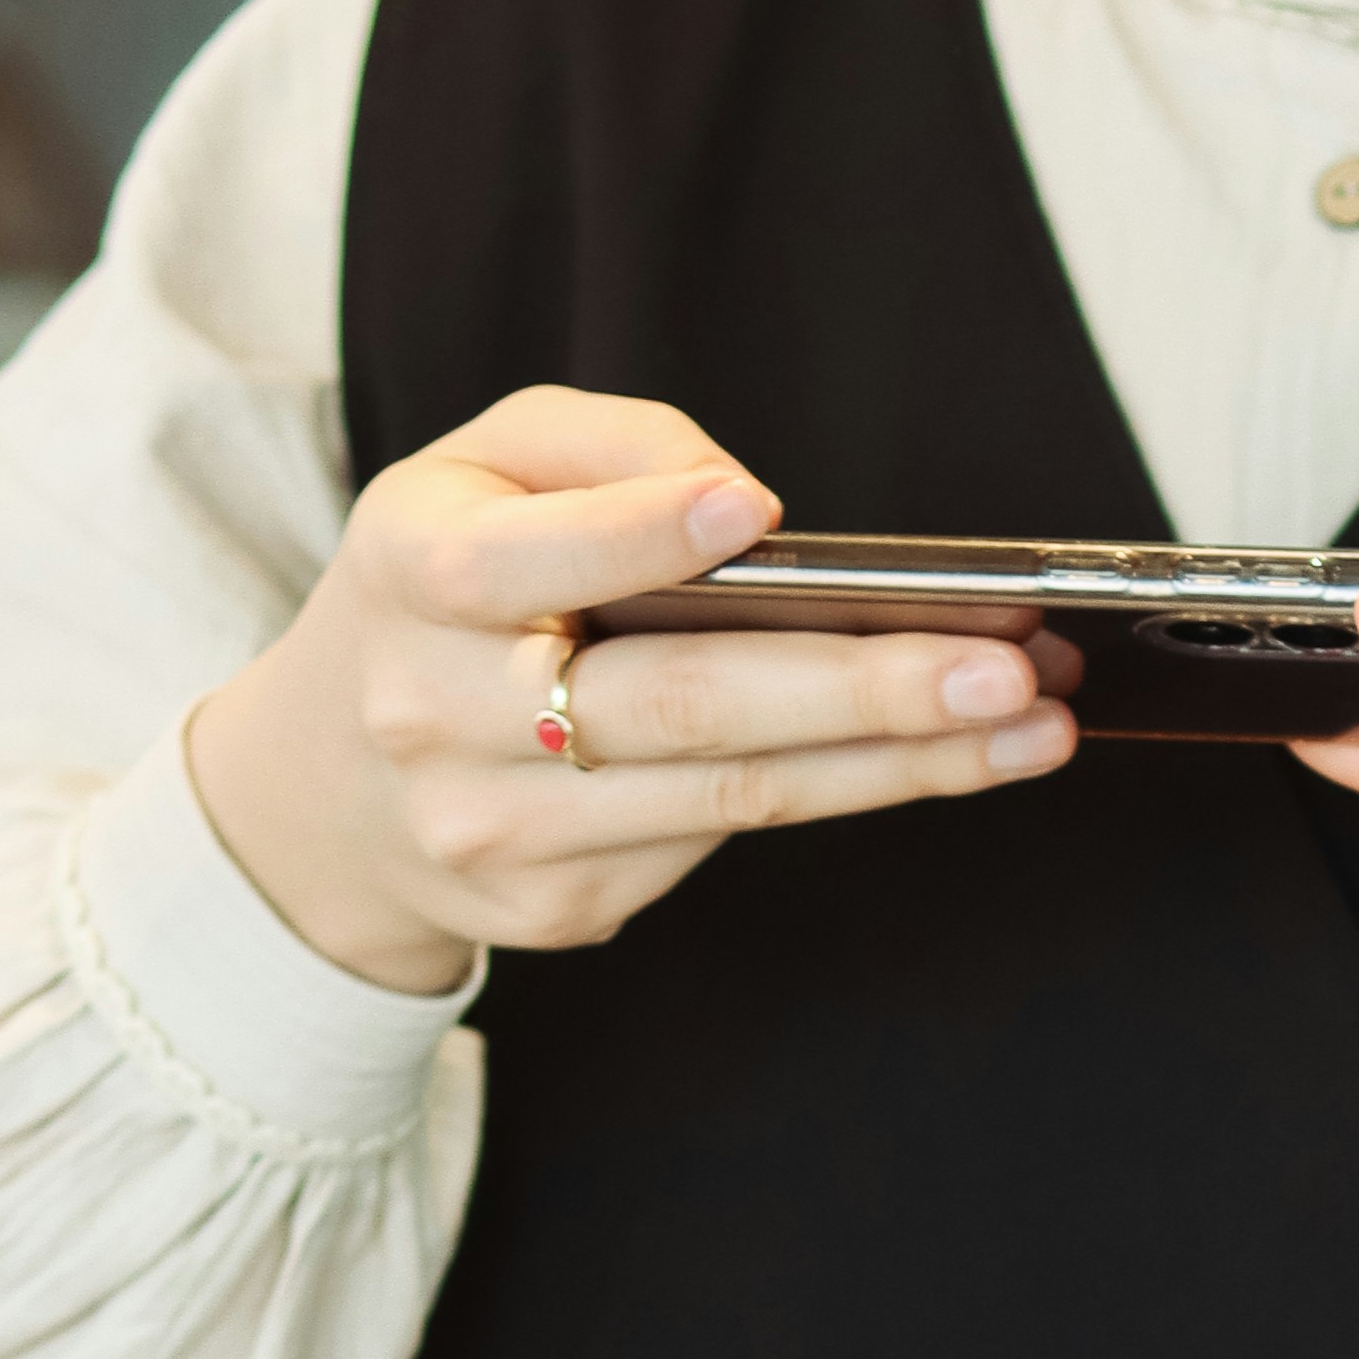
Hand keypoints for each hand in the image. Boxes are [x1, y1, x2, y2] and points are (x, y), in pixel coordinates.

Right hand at [187, 391, 1078, 995]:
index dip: (646, 535)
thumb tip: (747, 505)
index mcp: (414, 576)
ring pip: (733, 796)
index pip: (533, 560)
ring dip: (902, 762)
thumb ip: (602, 449)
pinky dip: (844, 794)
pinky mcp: (563, 909)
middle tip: (1005, 667)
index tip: (759, 513)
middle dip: (862, 690)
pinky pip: (722, 839)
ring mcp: (505, 836)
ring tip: (1030, 723)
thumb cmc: (440, 591)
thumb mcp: (475, 467)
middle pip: (681, 709)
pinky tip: (941, 758)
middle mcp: (445, 718)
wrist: (327, 790)